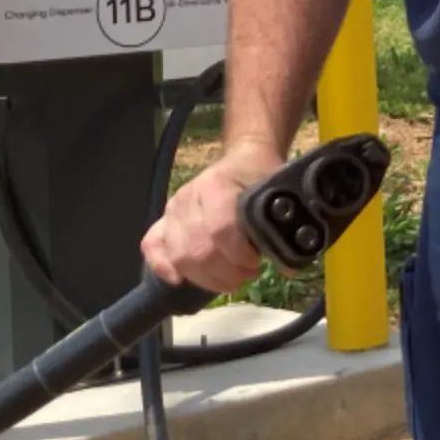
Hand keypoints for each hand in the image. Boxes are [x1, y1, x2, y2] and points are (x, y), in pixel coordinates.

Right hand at [141, 143, 282, 293]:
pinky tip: (180, 280)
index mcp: (217, 187)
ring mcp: (173, 209)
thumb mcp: (279, 194)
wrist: (243, 159)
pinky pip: (152, 245)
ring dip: (206, 278)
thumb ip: (282, 227)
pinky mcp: (165, 219)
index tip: (256, 263)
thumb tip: (287, 266)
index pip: (220, 230)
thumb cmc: (260, 177)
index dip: (239, 256)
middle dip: (226, 273)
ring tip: (229, 278)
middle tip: (247, 274)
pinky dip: (162, 266)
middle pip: (198, 250)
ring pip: (179, 256)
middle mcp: (189, 198)